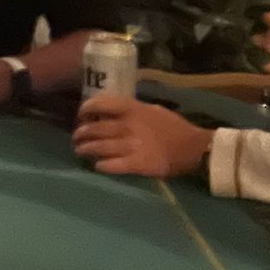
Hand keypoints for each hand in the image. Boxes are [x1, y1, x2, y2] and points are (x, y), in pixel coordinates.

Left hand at [71, 95, 210, 176]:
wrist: (193, 147)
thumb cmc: (174, 127)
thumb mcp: (152, 109)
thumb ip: (133, 110)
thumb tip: (113, 112)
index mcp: (133, 109)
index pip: (102, 104)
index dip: (87, 108)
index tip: (82, 114)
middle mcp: (129, 126)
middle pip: (96, 128)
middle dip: (81, 133)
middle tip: (76, 137)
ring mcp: (131, 146)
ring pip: (99, 147)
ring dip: (86, 149)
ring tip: (80, 151)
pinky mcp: (136, 164)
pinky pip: (111, 165)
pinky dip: (101, 166)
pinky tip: (98, 166)